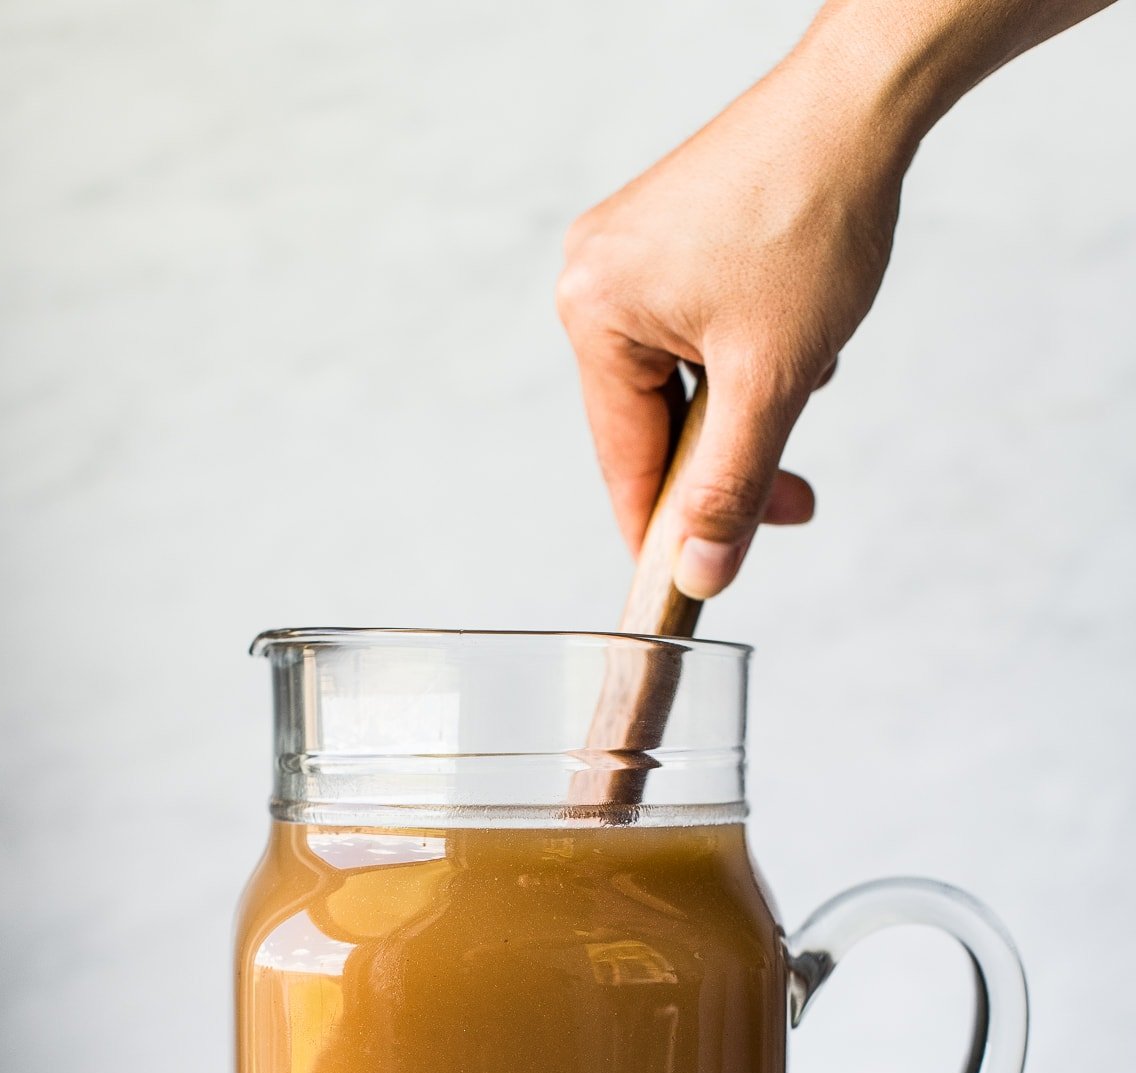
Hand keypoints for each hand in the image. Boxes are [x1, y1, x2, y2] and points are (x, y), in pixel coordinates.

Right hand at [557, 39, 912, 598]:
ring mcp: (630, 255)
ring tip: (807, 360)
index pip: (623, 460)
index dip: (664, 531)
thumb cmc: (810, 216)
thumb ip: (733, 486)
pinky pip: (698, 337)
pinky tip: (798, 331)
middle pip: (654, 425)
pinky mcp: (669, 240)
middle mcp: (594, 280)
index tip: (695, 582)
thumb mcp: (772, 380)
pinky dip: (749, 355)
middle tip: (794, 498)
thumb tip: (704, 569)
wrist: (861, 106)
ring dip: (751, 401)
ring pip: (687, 385)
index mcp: (594, 312)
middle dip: (732, 454)